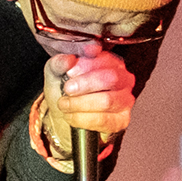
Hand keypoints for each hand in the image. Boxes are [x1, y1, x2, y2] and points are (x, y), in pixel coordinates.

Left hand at [41, 44, 136, 158]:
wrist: (65, 112)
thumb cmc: (66, 89)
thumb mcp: (56, 71)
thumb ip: (59, 63)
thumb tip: (69, 60)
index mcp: (110, 62)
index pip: (105, 60)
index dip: (86, 66)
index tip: (69, 73)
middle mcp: (123, 79)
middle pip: (111, 79)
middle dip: (86, 85)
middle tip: (67, 89)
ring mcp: (125, 100)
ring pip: (107, 101)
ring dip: (81, 104)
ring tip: (64, 104)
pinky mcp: (121, 120)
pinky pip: (103, 120)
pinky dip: (82, 119)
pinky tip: (71, 116)